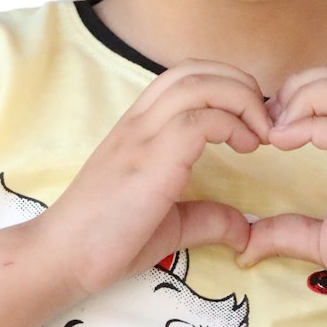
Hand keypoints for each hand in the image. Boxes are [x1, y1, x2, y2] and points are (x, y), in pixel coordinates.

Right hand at [36, 60, 271, 294]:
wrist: (61, 257)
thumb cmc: (106, 240)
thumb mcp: (169, 224)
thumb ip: (206, 217)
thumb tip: (243, 229)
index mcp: (140, 127)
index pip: (185, 76)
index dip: (228, 86)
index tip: (252, 123)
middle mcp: (140, 121)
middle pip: (196, 69)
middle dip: (241, 85)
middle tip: (264, 122)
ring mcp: (143, 136)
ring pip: (199, 84)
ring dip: (241, 99)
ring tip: (259, 134)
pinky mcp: (150, 158)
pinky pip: (199, 120)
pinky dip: (232, 124)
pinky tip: (246, 148)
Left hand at [237, 66, 326, 321]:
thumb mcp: (323, 242)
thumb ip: (286, 232)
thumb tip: (245, 243)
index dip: (296, 96)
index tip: (265, 129)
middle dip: (301, 85)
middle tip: (270, 122)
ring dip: (308, 97)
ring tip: (279, 130)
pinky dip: (310, 127)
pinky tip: (283, 145)